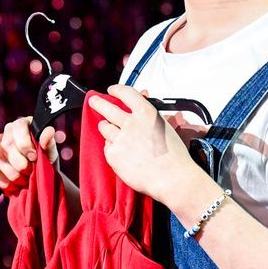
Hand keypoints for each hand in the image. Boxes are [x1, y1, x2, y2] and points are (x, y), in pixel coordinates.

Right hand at [0, 115, 56, 193]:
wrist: (36, 176)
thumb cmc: (43, 161)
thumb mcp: (50, 153)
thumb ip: (49, 143)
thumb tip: (48, 132)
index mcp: (22, 125)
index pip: (18, 128)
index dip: (25, 145)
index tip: (34, 158)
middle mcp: (5, 132)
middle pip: (6, 145)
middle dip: (20, 164)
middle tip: (30, 172)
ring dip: (13, 175)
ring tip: (24, 180)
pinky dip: (4, 182)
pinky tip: (13, 185)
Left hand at [85, 84, 204, 203]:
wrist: (172, 178)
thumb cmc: (173, 156)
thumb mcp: (164, 127)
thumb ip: (149, 112)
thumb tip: (142, 96)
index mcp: (145, 113)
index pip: (125, 93)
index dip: (116, 90)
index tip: (112, 90)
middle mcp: (130, 123)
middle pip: (106, 107)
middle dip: (97, 103)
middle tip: (94, 101)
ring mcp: (120, 138)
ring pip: (104, 127)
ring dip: (107, 128)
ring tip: (114, 134)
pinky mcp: (113, 154)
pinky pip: (107, 147)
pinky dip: (112, 148)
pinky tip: (124, 155)